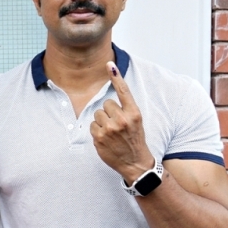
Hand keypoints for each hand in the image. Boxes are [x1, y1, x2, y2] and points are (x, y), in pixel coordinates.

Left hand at [90, 61, 154, 183]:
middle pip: (105, 104)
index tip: (109, 64)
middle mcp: (122, 119)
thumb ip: (125, 110)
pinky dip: (96, 131)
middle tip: (116, 125)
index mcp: (134, 113)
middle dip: (108, 112)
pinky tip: (105, 139)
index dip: (116, 76)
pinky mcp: (99, 137)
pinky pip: (92, 126)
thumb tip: (109, 99)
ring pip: (97, 114)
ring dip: (101, 121)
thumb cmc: (134, 140)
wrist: (135, 163)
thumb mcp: (136, 122)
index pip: (123, 91)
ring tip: (111, 132)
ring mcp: (110, 129)